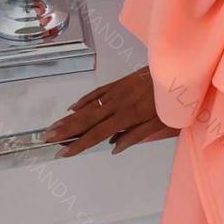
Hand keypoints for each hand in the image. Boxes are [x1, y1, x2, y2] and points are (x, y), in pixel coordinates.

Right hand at [42, 66, 178, 157]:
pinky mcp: (120, 82)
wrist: (177, 70)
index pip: (98, 134)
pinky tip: (73, 108)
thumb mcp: (161, 123)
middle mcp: (118, 103)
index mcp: (128, 116)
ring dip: (70, 117)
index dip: (80, 144)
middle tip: (46, 138)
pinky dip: (85, 100)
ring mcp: (117, 91)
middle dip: (66, 130)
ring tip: (53, 126)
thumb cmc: (173, 102)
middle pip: (87, 119)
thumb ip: (136, 135)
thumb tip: (112, 148)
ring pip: (89, 106)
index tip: (63, 152)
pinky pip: (98, 92)